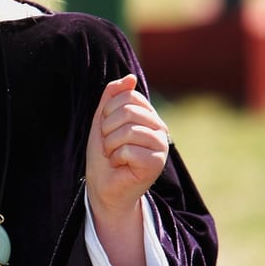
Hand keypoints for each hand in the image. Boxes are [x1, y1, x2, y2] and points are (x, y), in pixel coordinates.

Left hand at [85, 74, 169, 216]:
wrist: (104, 187)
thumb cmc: (104, 155)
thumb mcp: (103, 120)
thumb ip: (113, 97)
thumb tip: (130, 78)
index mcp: (148, 115)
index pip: (127, 96)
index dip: (108, 112)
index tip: (107, 129)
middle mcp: (159, 127)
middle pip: (128, 111)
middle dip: (108, 129)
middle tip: (109, 145)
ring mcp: (161, 145)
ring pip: (128, 131)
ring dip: (111, 145)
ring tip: (115, 155)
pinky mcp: (157, 163)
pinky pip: (129, 150)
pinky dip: (117, 158)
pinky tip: (122, 166)